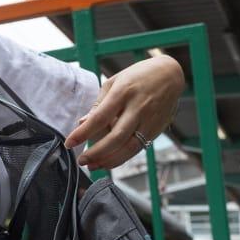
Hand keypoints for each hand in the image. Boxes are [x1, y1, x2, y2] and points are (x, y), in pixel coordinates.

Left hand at [65, 55, 184, 169]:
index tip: (69, 143)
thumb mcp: (114, 82)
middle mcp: (138, 107)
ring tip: (93, 165)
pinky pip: (138, 148)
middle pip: (116, 137)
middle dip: (96, 152)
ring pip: (129, 147)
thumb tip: (82, 124)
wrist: (170, 74)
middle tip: (82, 160)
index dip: (83, 133)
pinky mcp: (156, 129)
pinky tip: (108, 161)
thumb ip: (98, 105)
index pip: (100, 117)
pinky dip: (122, 157)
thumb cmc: (136, 77)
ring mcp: (149, 119)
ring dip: (109, 160)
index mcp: (123, 92)